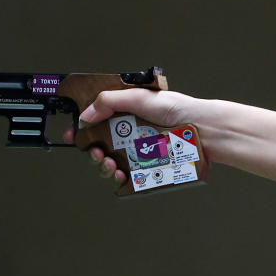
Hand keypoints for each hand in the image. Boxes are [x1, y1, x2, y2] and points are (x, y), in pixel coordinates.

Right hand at [62, 88, 199, 185]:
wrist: (203, 130)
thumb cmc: (178, 110)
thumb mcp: (139, 97)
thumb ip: (110, 102)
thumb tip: (86, 115)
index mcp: (128, 115)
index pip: (99, 122)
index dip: (83, 130)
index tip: (73, 136)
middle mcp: (132, 135)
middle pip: (102, 147)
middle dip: (93, 152)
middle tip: (96, 152)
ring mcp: (140, 153)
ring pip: (113, 165)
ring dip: (104, 167)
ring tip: (109, 164)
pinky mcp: (150, 169)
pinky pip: (129, 178)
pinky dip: (120, 179)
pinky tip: (120, 175)